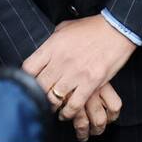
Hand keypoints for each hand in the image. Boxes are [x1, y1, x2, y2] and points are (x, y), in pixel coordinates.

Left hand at [22, 16, 136, 129]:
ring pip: (54, 98)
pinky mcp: (91, 82)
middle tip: (39, 100)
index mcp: (52, 46)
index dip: (25, 79)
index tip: (28, 84)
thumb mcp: (65, 27)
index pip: (28, 68)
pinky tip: (66, 113)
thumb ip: (51, 40)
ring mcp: (76, 72)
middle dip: (37, 95)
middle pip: (39, 86)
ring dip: (51, 106)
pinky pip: (74, 105)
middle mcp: (61, 60)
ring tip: (52, 109)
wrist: (116, 29)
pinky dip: (68, 112)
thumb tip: (42, 51)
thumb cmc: (91, 27)